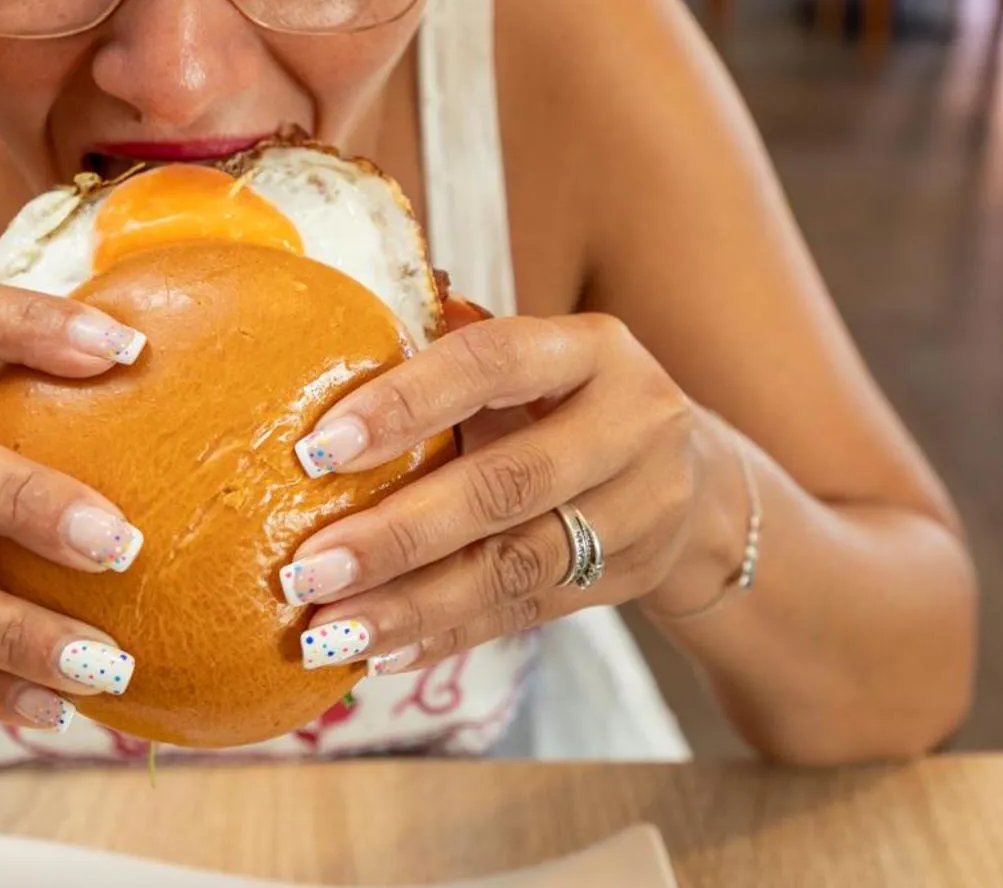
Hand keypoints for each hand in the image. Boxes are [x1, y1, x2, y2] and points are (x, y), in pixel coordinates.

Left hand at [275, 310, 702, 673]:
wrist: (695, 475)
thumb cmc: (570, 398)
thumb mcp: (534, 357)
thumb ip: (448, 352)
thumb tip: (326, 347)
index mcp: (592, 348)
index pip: (492, 364)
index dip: (406, 402)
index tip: (317, 449)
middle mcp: (632, 422)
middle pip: (506, 485)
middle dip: (397, 535)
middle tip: (308, 568)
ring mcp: (643, 508)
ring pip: (515, 568)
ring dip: (412, 606)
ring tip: (329, 632)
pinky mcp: (629, 577)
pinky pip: (525, 613)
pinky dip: (446, 636)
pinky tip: (380, 653)